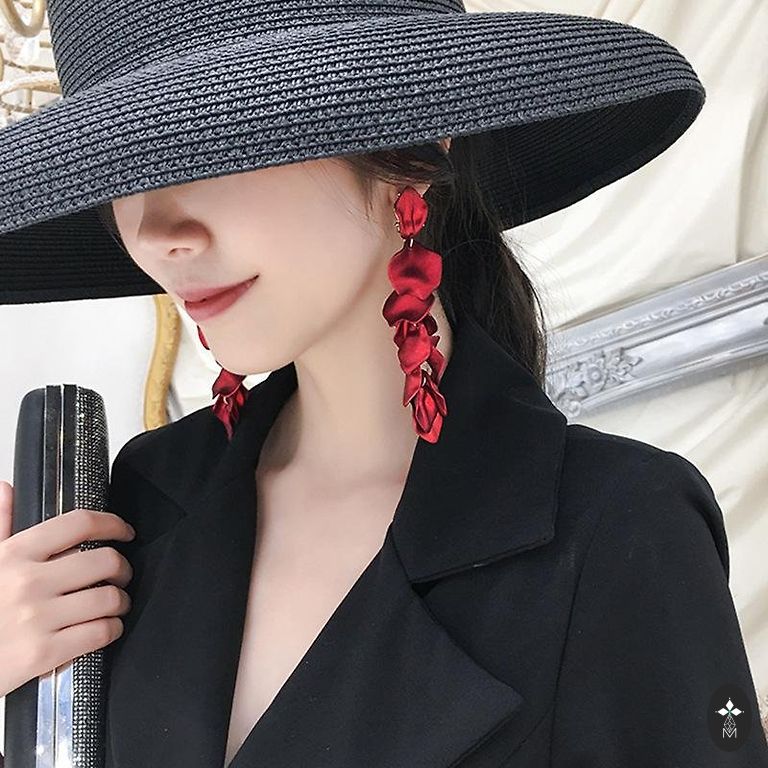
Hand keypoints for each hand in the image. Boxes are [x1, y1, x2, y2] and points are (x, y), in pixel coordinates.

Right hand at [0, 480, 135, 697]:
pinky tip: (105, 627)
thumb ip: (0, 524)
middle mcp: (29, 582)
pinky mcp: (44, 653)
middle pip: (105, 560)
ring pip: (110, 598)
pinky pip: (101, 633)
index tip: (123, 531)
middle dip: (122, 568)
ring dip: (120, 601)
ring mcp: (37, 618)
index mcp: (16, 554)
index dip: (112, 523)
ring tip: (114, 603)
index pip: (80, 523)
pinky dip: (112, 629)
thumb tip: (6, 490)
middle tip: (119, 574)